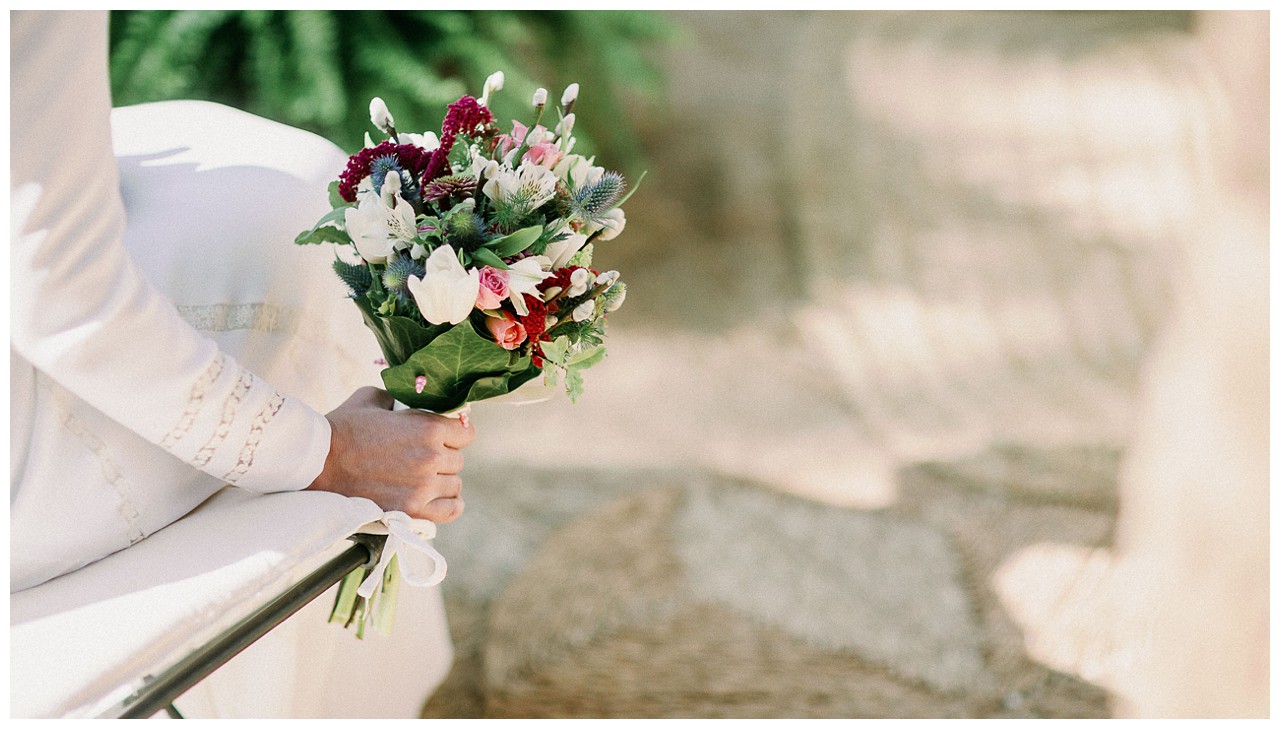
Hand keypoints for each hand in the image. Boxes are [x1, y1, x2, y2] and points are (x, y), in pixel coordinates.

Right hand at [306, 387, 475, 521]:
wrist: (316, 463)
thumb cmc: (342, 428)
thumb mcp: (373, 399)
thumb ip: (400, 400)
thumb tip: (410, 404)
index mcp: (428, 427)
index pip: (466, 433)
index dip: (454, 434)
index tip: (443, 437)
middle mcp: (431, 457)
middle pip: (458, 460)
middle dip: (443, 457)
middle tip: (421, 458)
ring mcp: (423, 486)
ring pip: (455, 485)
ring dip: (442, 481)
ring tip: (422, 478)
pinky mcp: (412, 511)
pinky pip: (451, 510)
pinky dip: (449, 504)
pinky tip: (437, 498)